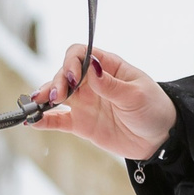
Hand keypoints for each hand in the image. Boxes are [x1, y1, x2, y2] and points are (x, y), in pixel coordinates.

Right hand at [25, 43, 176, 160]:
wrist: (161, 139)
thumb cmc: (154, 109)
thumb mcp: (136, 95)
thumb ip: (112, 85)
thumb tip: (91, 67)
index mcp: (107, 67)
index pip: (80, 54)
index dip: (71, 62)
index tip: (73, 78)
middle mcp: (92, 82)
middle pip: (65, 74)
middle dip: (56, 82)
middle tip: (55, 97)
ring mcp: (85, 103)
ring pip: (57, 95)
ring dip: (44, 97)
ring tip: (35, 104)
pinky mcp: (82, 124)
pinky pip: (58, 120)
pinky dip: (45, 120)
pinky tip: (32, 121)